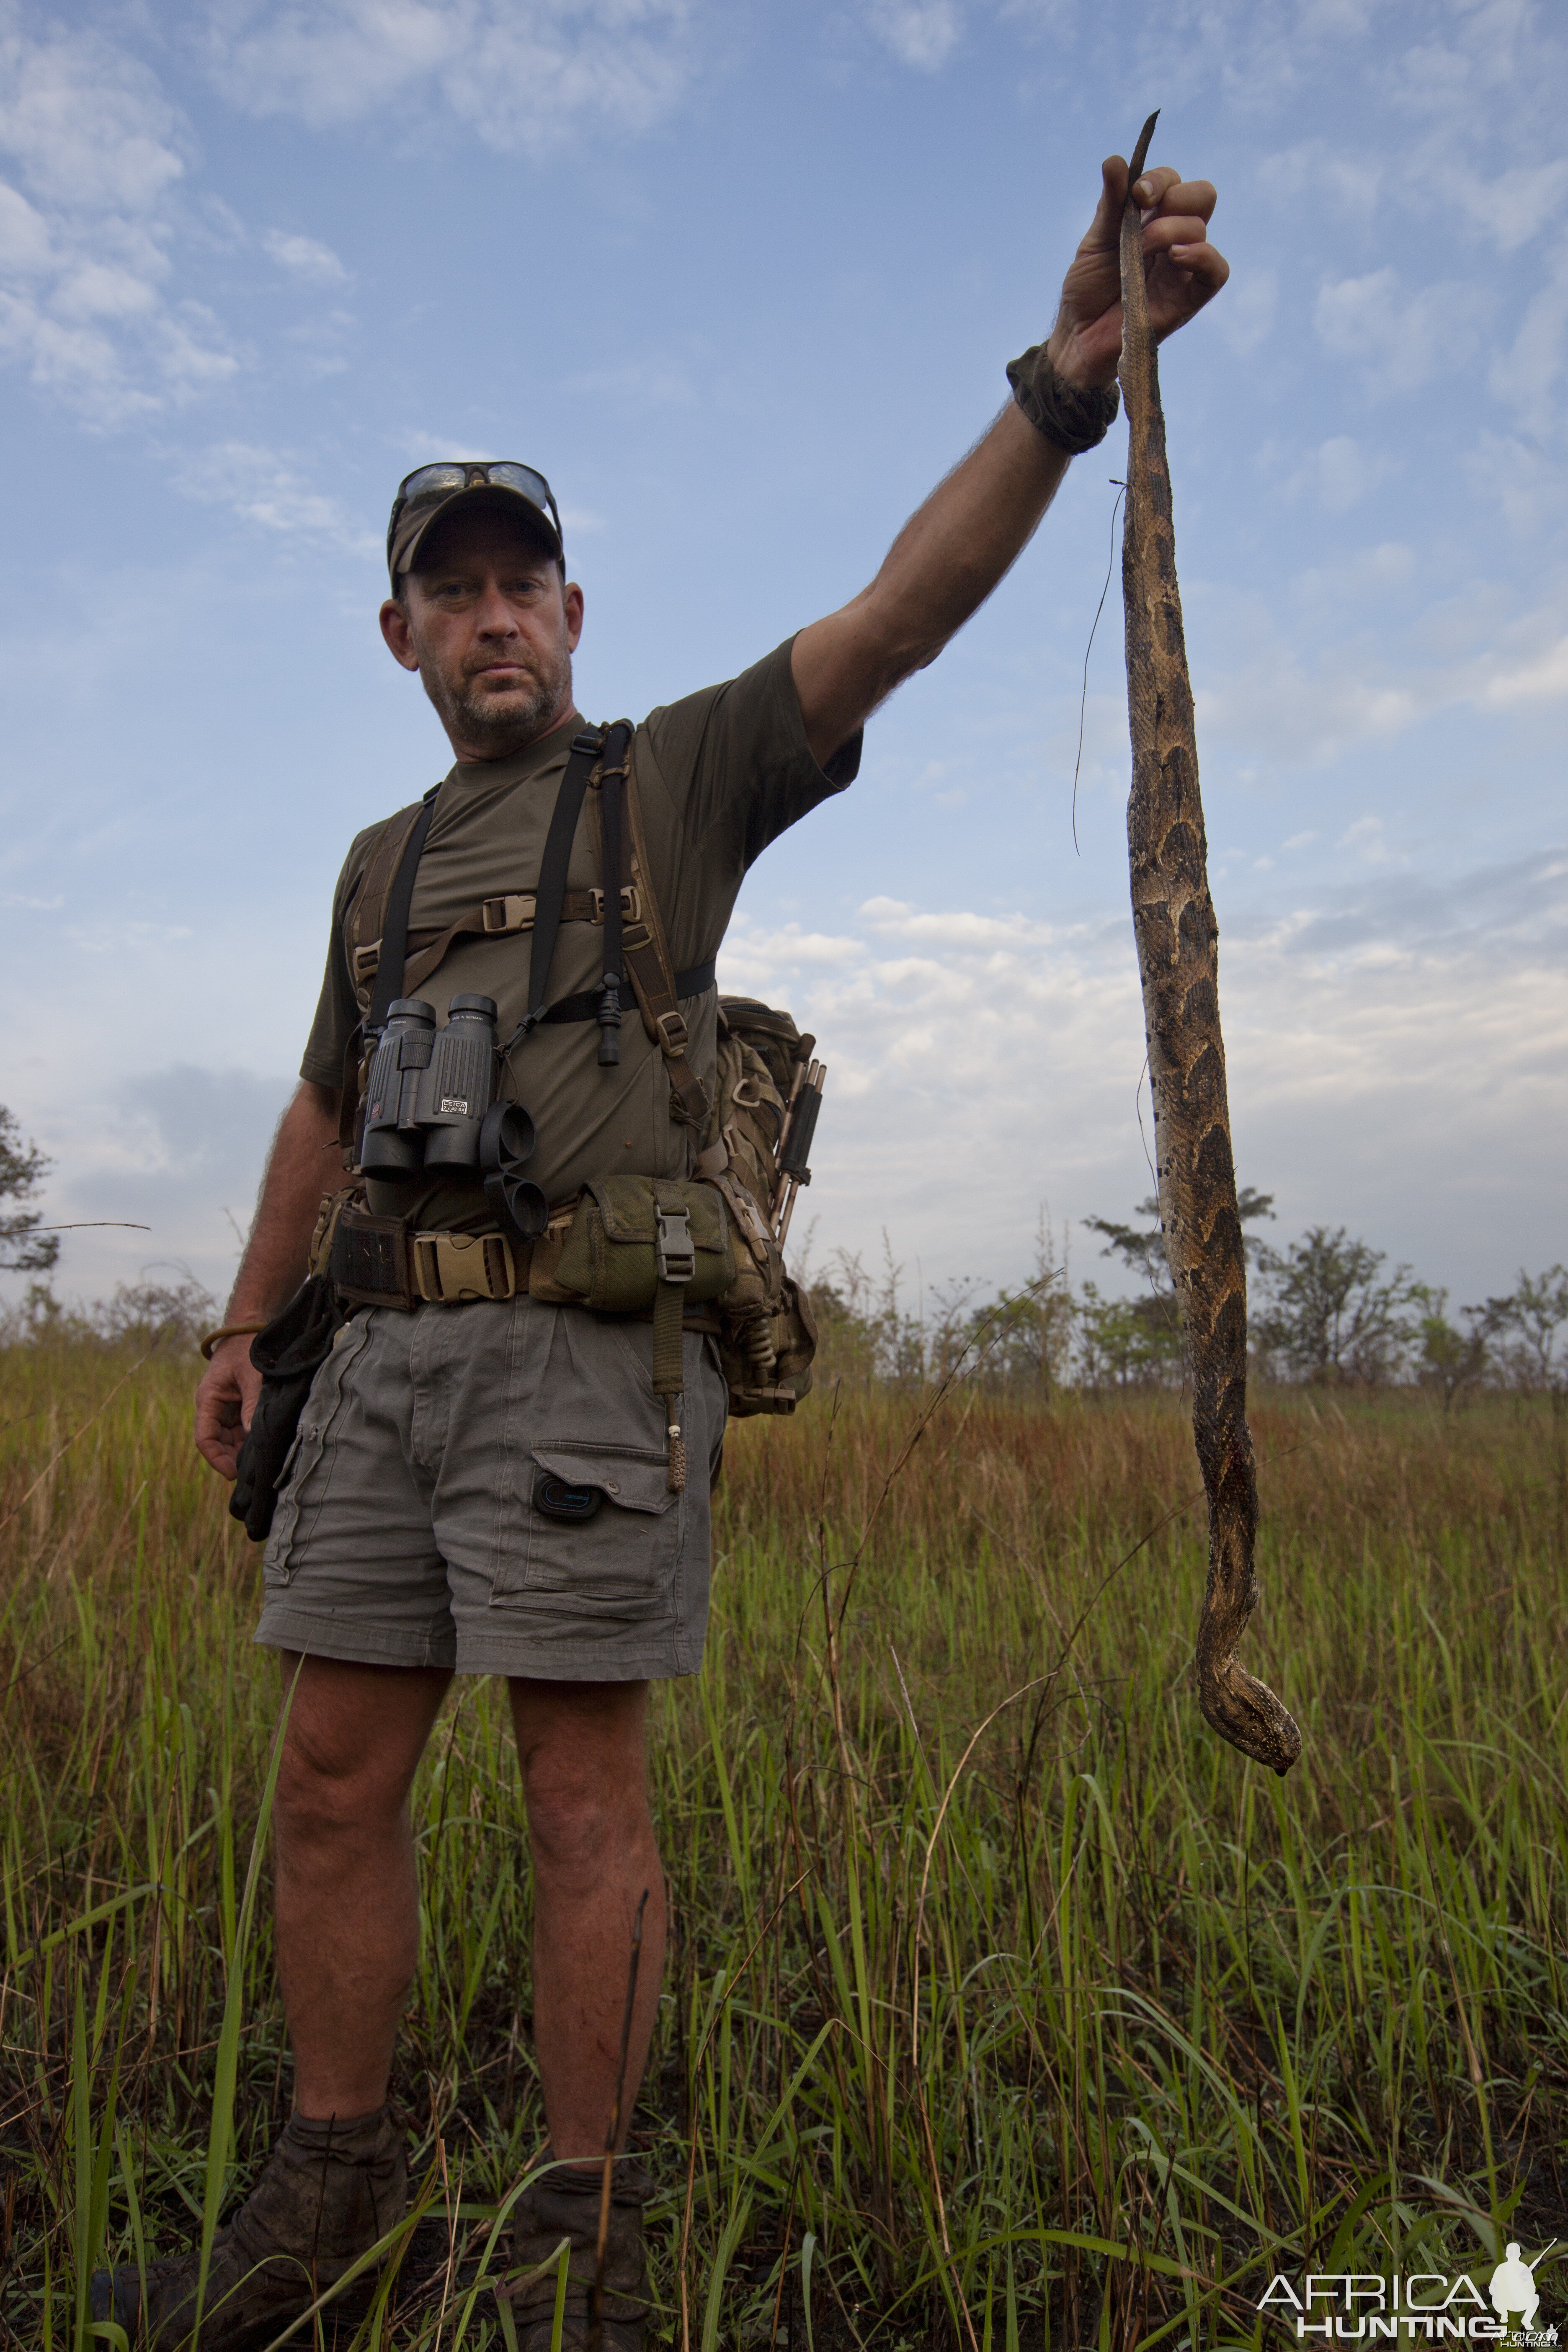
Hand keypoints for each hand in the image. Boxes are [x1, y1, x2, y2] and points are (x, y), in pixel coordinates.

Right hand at [195, 1336, 262, 1480]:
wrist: (250, 1328)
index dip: (217, 1459)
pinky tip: (265, 1445)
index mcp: (208, 1399)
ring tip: (262, 1460)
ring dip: (243, 1449)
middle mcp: (214, 1407)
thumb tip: (254, 1436)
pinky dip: (251, 1438)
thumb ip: (252, 1405)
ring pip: (231, 1438)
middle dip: (233, 1458)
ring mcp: (226, 1408)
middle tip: (254, 1471)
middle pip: (219, 1443)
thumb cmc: (247, 1349)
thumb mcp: (252, 1376)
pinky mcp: (239, 1406)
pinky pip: (242, 1428)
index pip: (205, 1438)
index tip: (233, 1474)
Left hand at [1047, 154, 1228, 389]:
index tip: (1138, 194)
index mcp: (1152, 220)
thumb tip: (1115, 160)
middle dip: (1175, 196)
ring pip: (1202, 228)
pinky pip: (1217, 271)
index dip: (1160, 179)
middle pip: (1201, 196)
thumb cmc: (1087, 289)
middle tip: (1144, 213)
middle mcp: (1173, 239)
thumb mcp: (1095, 241)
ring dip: (1170, 229)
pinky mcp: (1189, 299)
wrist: (1077, 337)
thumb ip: (1111, 204)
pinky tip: (1175, 257)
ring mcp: (1183, 268)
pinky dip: (1202, 256)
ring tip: (1142, 250)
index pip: (1174, 183)